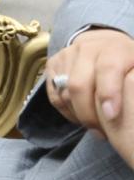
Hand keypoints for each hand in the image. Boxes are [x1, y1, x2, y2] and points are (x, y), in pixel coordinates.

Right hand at [46, 27, 133, 166]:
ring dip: (78, 115)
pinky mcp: (53, 64)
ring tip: (94, 127)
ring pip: (64, 92)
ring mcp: (67, 55)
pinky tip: (80, 117)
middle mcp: (87, 48)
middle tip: (101, 132)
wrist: (107, 46)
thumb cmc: (129, 67)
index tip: (111, 116)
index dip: (108, 93)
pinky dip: (66, 111)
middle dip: (88, 113)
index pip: (107, 69)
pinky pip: (54, 95)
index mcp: (113, 49)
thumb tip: (133, 104)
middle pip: (78, 84)